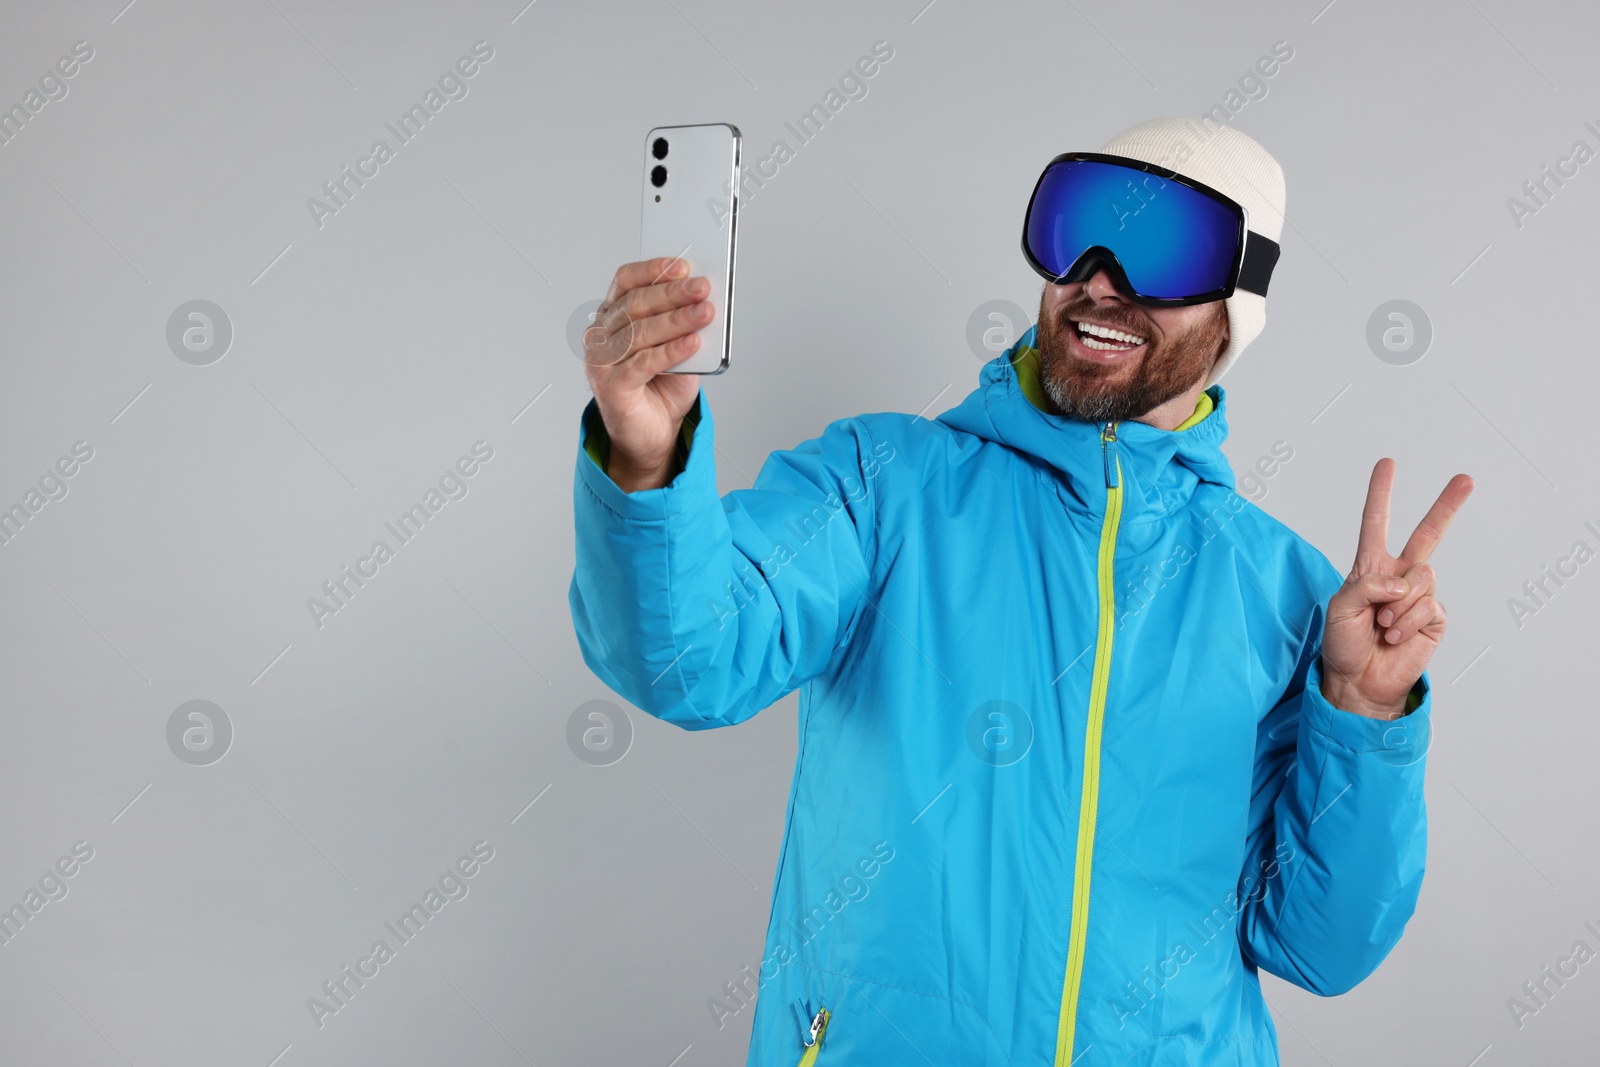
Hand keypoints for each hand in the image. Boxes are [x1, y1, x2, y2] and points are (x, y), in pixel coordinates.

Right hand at [582, 257, 713, 491]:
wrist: (652, 434)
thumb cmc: (662, 386)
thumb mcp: (678, 347)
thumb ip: (684, 325)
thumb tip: (704, 298)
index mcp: (612, 317)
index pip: (626, 281)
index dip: (653, 270)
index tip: (683, 265)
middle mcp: (600, 336)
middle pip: (635, 305)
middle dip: (672, 294)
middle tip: (702, 288)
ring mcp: (601, 361)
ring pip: (640, 332)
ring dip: (677, 320)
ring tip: (705, 312)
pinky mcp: (610, 387)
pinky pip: (643, 363)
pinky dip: (671, 351)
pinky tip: (692, 342)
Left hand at [1321, 458, 1473, 718]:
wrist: (1358, 681)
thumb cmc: (1343, 643)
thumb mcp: (1339, 608)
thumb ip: (1366, 586)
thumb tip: (1401, 581)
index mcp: (1370, 567)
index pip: (1377, 524)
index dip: (1381, 494)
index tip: (1388, 464)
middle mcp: (1398, 576)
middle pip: (1427, 534)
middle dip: (1447, 505)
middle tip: (1466, 478)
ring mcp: (1419, 596)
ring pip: (1422, 576)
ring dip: (1398, 605)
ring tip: (1382, 626)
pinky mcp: (1434, 618)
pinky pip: (1428, 606)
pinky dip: (1408, 623)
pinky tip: (1396, 636)